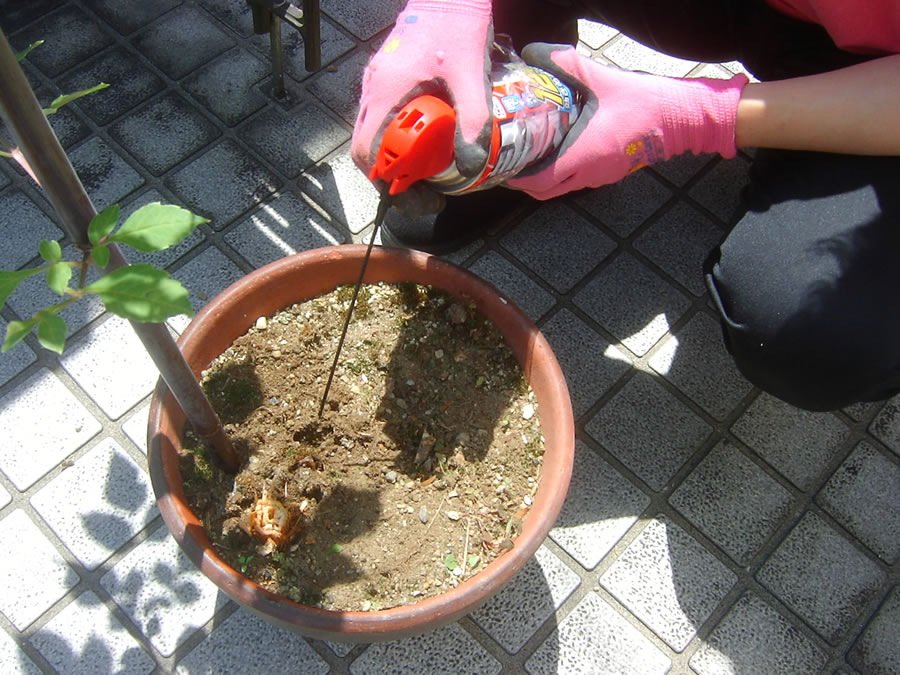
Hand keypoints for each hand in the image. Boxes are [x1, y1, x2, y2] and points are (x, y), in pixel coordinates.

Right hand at [352, 0, 494, 208]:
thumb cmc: (457, 25)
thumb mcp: (471, 76)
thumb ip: (473, 120)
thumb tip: (471, 165)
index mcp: (386, 91)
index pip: (367, 150)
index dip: (385, 181)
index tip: (415, 194)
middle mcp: (373, 90)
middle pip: (367, 150)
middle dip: (392, 179)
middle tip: (425, 195)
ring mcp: (377, 85)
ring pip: (374, 136)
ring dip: (396, 162)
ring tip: (429, 177)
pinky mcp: (388, 82)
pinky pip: (384, 121)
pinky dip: (399, 142)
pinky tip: (427, 147)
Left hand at [507, 44, 748, 199]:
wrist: (680, 118)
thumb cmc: (642, 102)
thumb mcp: (600, 77)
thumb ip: (566, 64)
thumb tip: (534, 53)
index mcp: (583, 155)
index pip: (539, 181)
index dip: (516, 177)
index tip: (501, 163)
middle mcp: (588, 173)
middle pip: (544, 192)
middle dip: (523, 181)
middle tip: (509, 161)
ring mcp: (599, 176)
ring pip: (560, 189)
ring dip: (541, 178)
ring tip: (528, 156)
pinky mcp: (609, 172)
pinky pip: (576, 181)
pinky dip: (560, 173)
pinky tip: (555, 150)